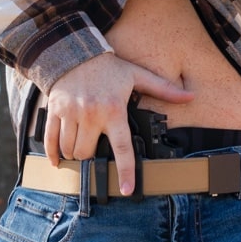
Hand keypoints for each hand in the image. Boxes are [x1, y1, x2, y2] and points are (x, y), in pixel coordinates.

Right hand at [43, 53, 192, 195]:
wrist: (76, 51)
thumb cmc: (109, 67)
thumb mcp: (137, 75)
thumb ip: (163, 89)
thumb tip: (190, 96)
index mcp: (114, 110)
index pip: (122, 147)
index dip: (125, 171)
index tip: (126, 190)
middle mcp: (91, 114)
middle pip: (88, 153)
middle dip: (91, 157)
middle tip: (95, 148)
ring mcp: (70, 113)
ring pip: (70, 150)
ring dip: (74, 154)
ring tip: (81, 145)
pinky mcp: (54, 111)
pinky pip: (50, 140)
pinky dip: (53, 153)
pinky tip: (58, 160)